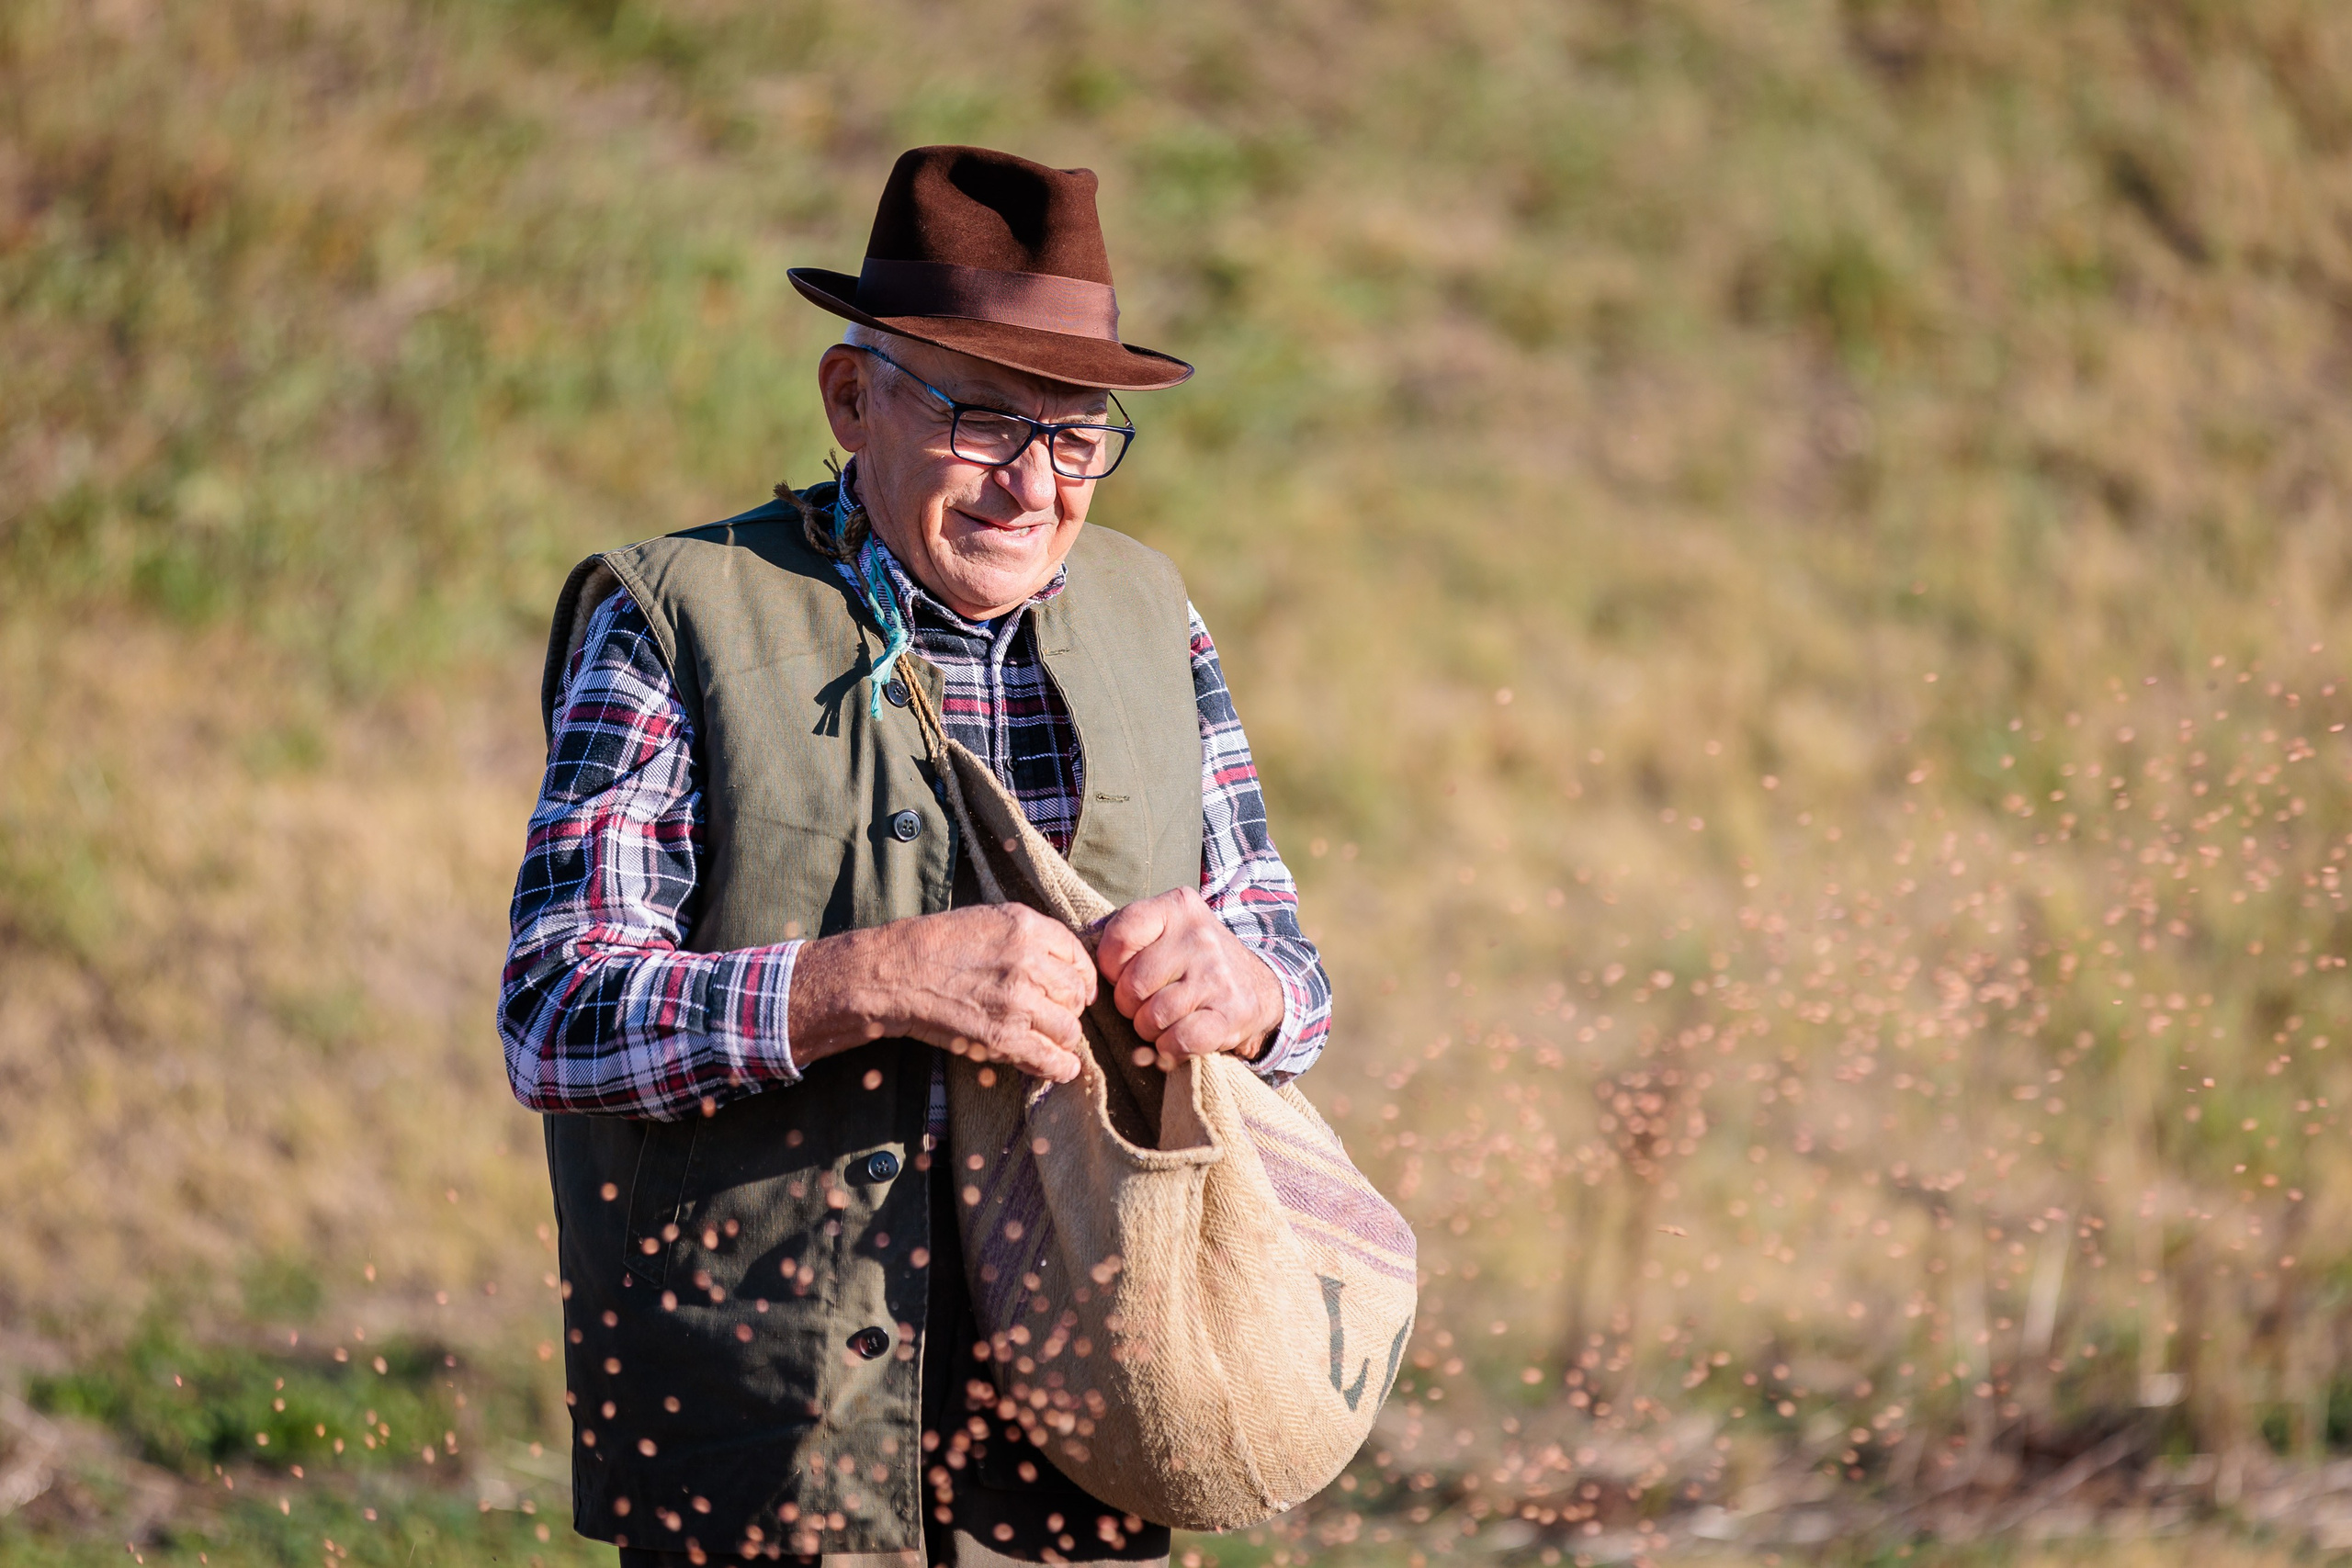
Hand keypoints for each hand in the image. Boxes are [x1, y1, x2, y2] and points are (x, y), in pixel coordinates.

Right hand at [788, 905, 1095, 1082]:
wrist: (895, 973)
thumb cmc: (936, 945)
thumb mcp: (988, 920)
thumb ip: (1029, 936)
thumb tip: (1064, 963)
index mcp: (1027, 926)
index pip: (1077, 956)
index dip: (1081, 977)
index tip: (1078, 990)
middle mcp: (1028, 961)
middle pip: (1075, 994)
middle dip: (1070, 1008)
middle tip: (1057, 1016)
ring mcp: (1018, 1001)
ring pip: (1068, 1028)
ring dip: (1063, 1037)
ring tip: (1051, 1039)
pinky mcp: (1003, 1037)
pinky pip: (1050, 1059)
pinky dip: (1061, 1067)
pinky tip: (1061, 1068)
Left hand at [1095, 886, 1284, 1069]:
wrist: (1259, 988)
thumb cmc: (1196, 961)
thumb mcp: (1168, 931)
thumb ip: (1129, 939)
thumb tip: (1092, 979)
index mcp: (1178, 907)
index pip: (1120, 936)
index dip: (1111, 966)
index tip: (1123, 974)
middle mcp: (1199, 937)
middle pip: (1132, 985)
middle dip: (1130, 1005)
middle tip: (1146, 1004)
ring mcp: (1216, 976)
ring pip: (1152, 1017)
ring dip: (1149, 1030)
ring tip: (1163, 1021)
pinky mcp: (1229, 1013)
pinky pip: (1178, 1041)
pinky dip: (1170, 1049)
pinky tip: (1177, 1039)